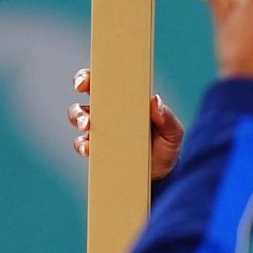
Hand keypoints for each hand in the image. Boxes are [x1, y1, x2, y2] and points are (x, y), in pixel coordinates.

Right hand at [69, 68, 185, 179]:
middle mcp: (107, 114)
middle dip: (79, 107)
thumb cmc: (166, 146)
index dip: (87, 78)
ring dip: (78, 121)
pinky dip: (83, 146)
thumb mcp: (173, 133)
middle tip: (85, 119)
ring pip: (79, 120)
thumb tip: (155, 100)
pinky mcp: (98, 151)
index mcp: (124, 101)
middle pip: (83, 103)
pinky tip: (88, 149)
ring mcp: (101, 133)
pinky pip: (83, 145)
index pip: (102, 83)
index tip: (83, 83)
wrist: (163, 174)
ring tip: (87, 128)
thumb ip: (167, 118)